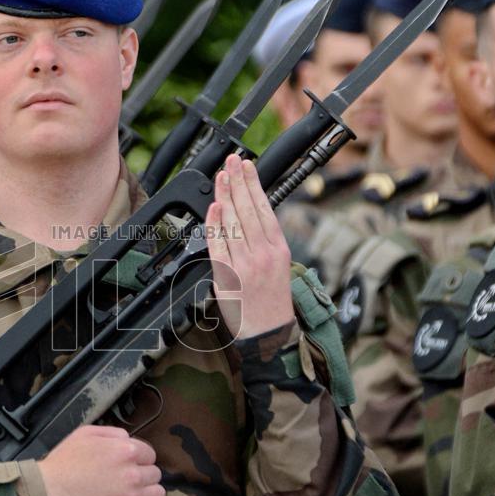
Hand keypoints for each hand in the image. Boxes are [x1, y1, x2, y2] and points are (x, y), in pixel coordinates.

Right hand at [38, 425, 164, 495]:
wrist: (49, 492)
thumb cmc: (65, 460)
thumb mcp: (86, 433)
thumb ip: (113, 433)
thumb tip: (129, 439)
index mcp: (126, 450)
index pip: (150, 454)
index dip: (139, 458)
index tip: (128, 464)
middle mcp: (134, 473)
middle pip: (155, 474)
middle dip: (143, 474)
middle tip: (127, 479)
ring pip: (158, 494)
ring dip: (148, 492)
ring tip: (132, 493)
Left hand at [206, 156, 293, 338]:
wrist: (270, 335)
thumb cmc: (273, 301)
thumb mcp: (280, 267)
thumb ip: (265, 241)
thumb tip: (248, 213)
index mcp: (280, 249)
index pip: (266, 208)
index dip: (254, 184)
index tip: (246, 165)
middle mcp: (264, 254)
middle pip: (248, 210)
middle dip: (238, 181)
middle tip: (231, 160)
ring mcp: (246, 265)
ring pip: (234, 223)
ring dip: (226, 196)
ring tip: (221, 176)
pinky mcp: (229, 277)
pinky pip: (219, 245)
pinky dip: (215, 225)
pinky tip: (214, 207)